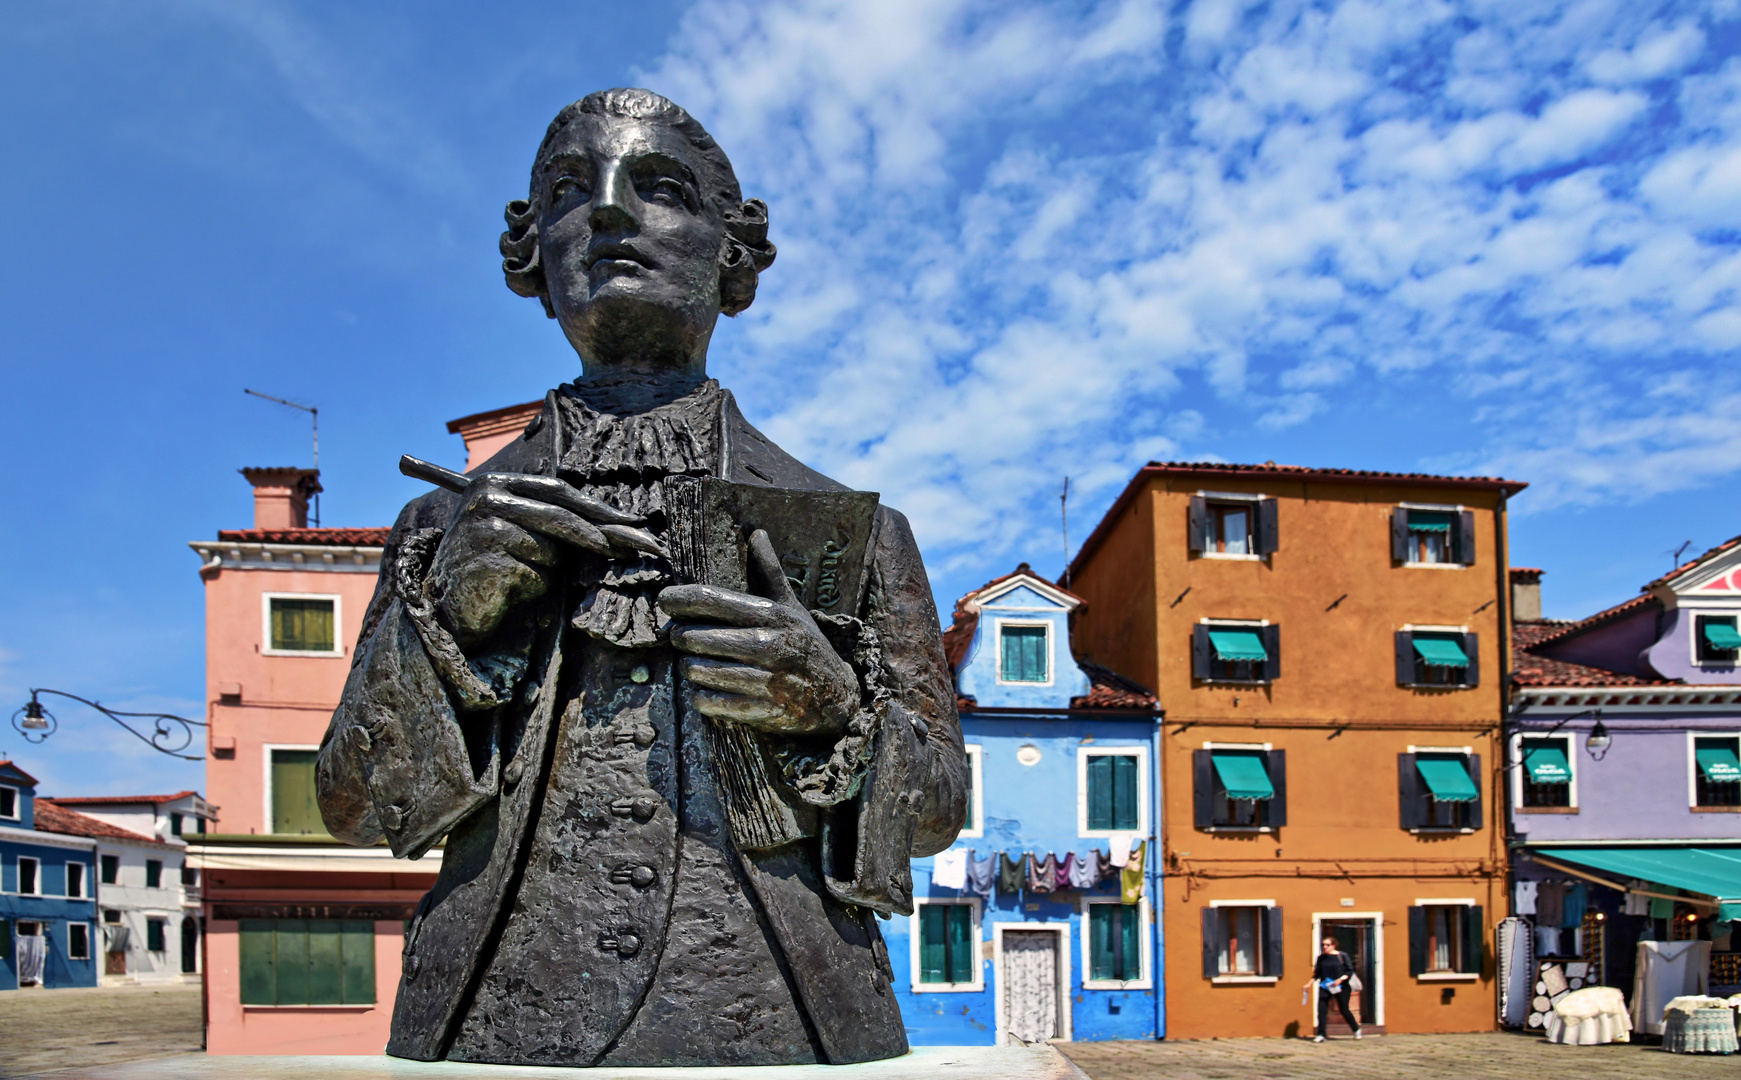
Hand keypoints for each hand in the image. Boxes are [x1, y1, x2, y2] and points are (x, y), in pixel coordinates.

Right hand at [427, 473, 663, 647]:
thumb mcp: (517, 529)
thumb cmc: (489, 566)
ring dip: (546, 570)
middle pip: (561, 517)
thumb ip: (552, 520)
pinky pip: (537, 576)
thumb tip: (618, 525)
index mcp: (495, 483)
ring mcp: (486, 527)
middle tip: (632, 548)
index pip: (558, 490)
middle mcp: (488, 498)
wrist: (445, 604)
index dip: (596, 508)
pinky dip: (532, 587)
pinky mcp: (489, 560)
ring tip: (516, 576)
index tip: (630, 522)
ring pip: (551, 551)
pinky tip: (507, 589)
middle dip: (600, 536)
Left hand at [662, 529, 859, 737]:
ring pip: (695, 670)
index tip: (665, 601)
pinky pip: (706, 701)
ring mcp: (763, 680)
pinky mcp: (758, 711)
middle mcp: (766, 645)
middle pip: (693, 637)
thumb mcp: (791, 607)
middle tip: (680, 637)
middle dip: (679, 637)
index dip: (677, 599)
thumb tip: (756, 532)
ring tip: (696, 663)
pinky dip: (701, 695)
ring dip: (689, 667)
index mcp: (770, 615)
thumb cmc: (806, 646)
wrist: (836, 698)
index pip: (708, 600)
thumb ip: (769, 571)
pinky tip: (710, 688)